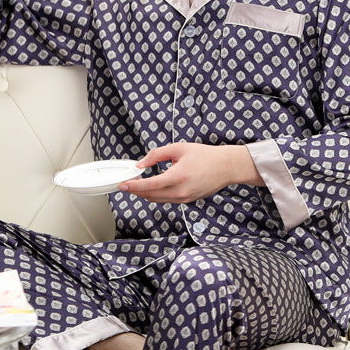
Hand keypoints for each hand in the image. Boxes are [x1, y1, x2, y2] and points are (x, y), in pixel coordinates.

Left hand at [120, 142, 262, 203]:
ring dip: (145, 193)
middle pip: (151, 196)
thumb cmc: (205, 156)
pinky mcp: (187, 201)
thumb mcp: (179, 148)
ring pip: (158, 200)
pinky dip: (156, 195)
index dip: (134, 186)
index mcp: (178, 177)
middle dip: (136, 190)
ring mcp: (184, 198)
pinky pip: (166, 200)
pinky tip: (152, 187)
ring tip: (137, 184)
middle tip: (127, 183)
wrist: (226, 167)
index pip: (150, 185)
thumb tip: (141, 163)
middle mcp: (181, 191)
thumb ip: (157, 155)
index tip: (123, 185)